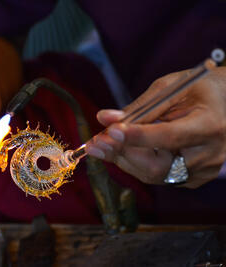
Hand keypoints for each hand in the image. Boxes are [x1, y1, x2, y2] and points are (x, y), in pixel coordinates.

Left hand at [86, 67, 225, 187]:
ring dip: (122, 159)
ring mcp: (203, 171)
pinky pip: (156, 176)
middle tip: (94, 143)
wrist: (225, 104)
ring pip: (152, 174)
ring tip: (101, 144)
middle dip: (121, 153)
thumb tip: (104, 119)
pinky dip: (134, 163)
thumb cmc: (197, 89)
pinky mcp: (194, 179)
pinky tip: (121, 149)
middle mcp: (210, 154)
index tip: (108, 132)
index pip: (169, 137)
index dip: (137, 137)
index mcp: (210, 125)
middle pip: (157, 166)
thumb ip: (138, 107)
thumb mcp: (169, 87)